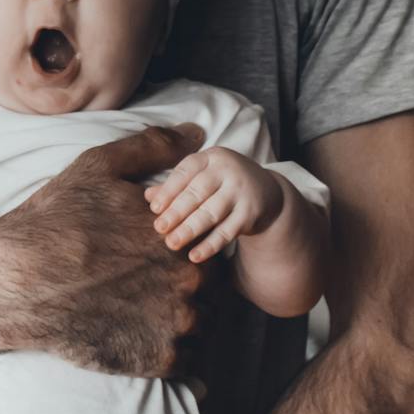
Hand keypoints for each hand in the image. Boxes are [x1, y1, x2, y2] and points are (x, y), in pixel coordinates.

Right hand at [0, 123, 215, 376]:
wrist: (18, 279)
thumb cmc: (57, 220)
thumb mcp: (101, 167)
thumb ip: (155, 147)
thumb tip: (197, 134)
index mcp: (183, 234)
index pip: (211, 246)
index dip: (186, 251)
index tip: (155, 256)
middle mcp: (190, 279)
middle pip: (211, 288)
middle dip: (186, 286)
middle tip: (146, 285)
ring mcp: (178, 323)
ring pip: (203, 325)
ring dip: (183, 320)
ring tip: (142, 312)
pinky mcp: (160, 360)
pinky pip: (189, 361)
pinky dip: (171, 351)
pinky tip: (140, 336)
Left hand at [145, 148, 284, 262]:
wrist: (266, 192)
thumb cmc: (222, 183)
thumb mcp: (202, 176)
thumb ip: (176, 185)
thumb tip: (147, 196)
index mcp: (211, 157)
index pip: (186, 171)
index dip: (169, 190)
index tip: (154, 208)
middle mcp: (228, 170)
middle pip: (198, 192)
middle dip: (176, 212)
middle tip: (159, 228)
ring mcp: (242, 191)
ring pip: (212, 213)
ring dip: (190, 230)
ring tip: (171, 243)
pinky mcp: (251, 213)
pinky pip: (227, 232)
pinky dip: (210, 245)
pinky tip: (194, 256)